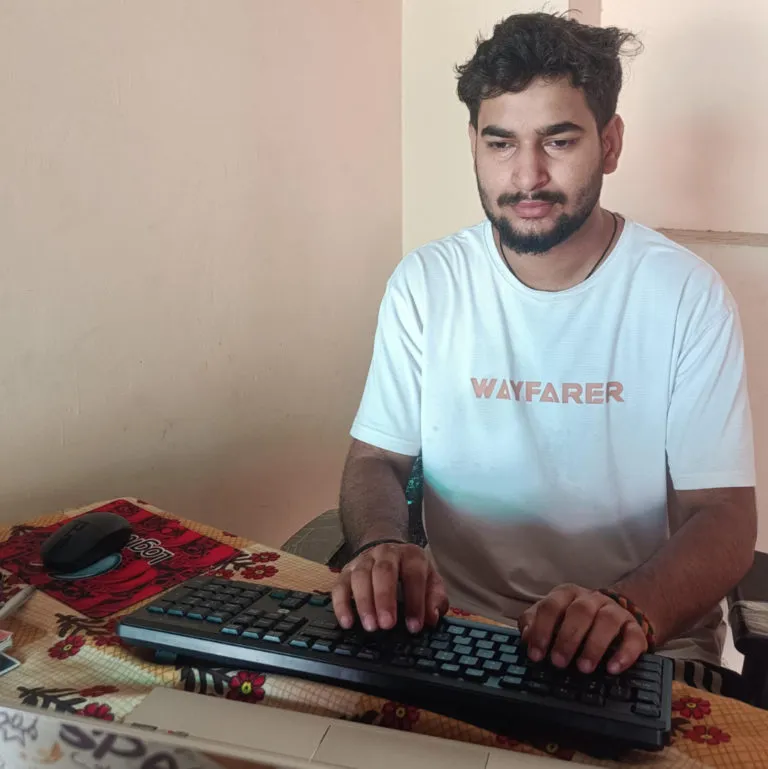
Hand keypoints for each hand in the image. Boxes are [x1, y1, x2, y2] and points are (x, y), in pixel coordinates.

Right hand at [331, 542, 448, 633]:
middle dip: (385, 599)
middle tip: (387, 625)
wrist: (389, 553)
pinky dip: (341, 605)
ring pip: (360, 577)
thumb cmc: (412, 574)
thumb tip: (432, 618)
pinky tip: (347, 622)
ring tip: (370, 626)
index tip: (414, 626)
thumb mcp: (431, 582)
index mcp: (411, 555)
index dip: (415, 601)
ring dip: (364, 603)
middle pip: (383, 572)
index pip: (414, 575)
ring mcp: (364, 561)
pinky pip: (340, 586)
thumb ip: (435, 599)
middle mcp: (386, 554)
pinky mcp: (346, 571)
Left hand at [518, 584, 648, 674]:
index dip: (542, 629)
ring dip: (594, 645)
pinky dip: (625, 653)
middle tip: (559, 663)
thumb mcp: (551, 617)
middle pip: (580, 611)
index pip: (552, 606)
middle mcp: (591, 598)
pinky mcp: (635, 627)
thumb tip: (526, 636)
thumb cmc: (574, 620)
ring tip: (584, 668)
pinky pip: (634, 637)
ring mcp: (615, 610)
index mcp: (567, 594)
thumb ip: (534, 623)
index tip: (537, 655)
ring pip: (607, 621)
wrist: (614, 614)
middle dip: (567, 638)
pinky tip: (613, 669)